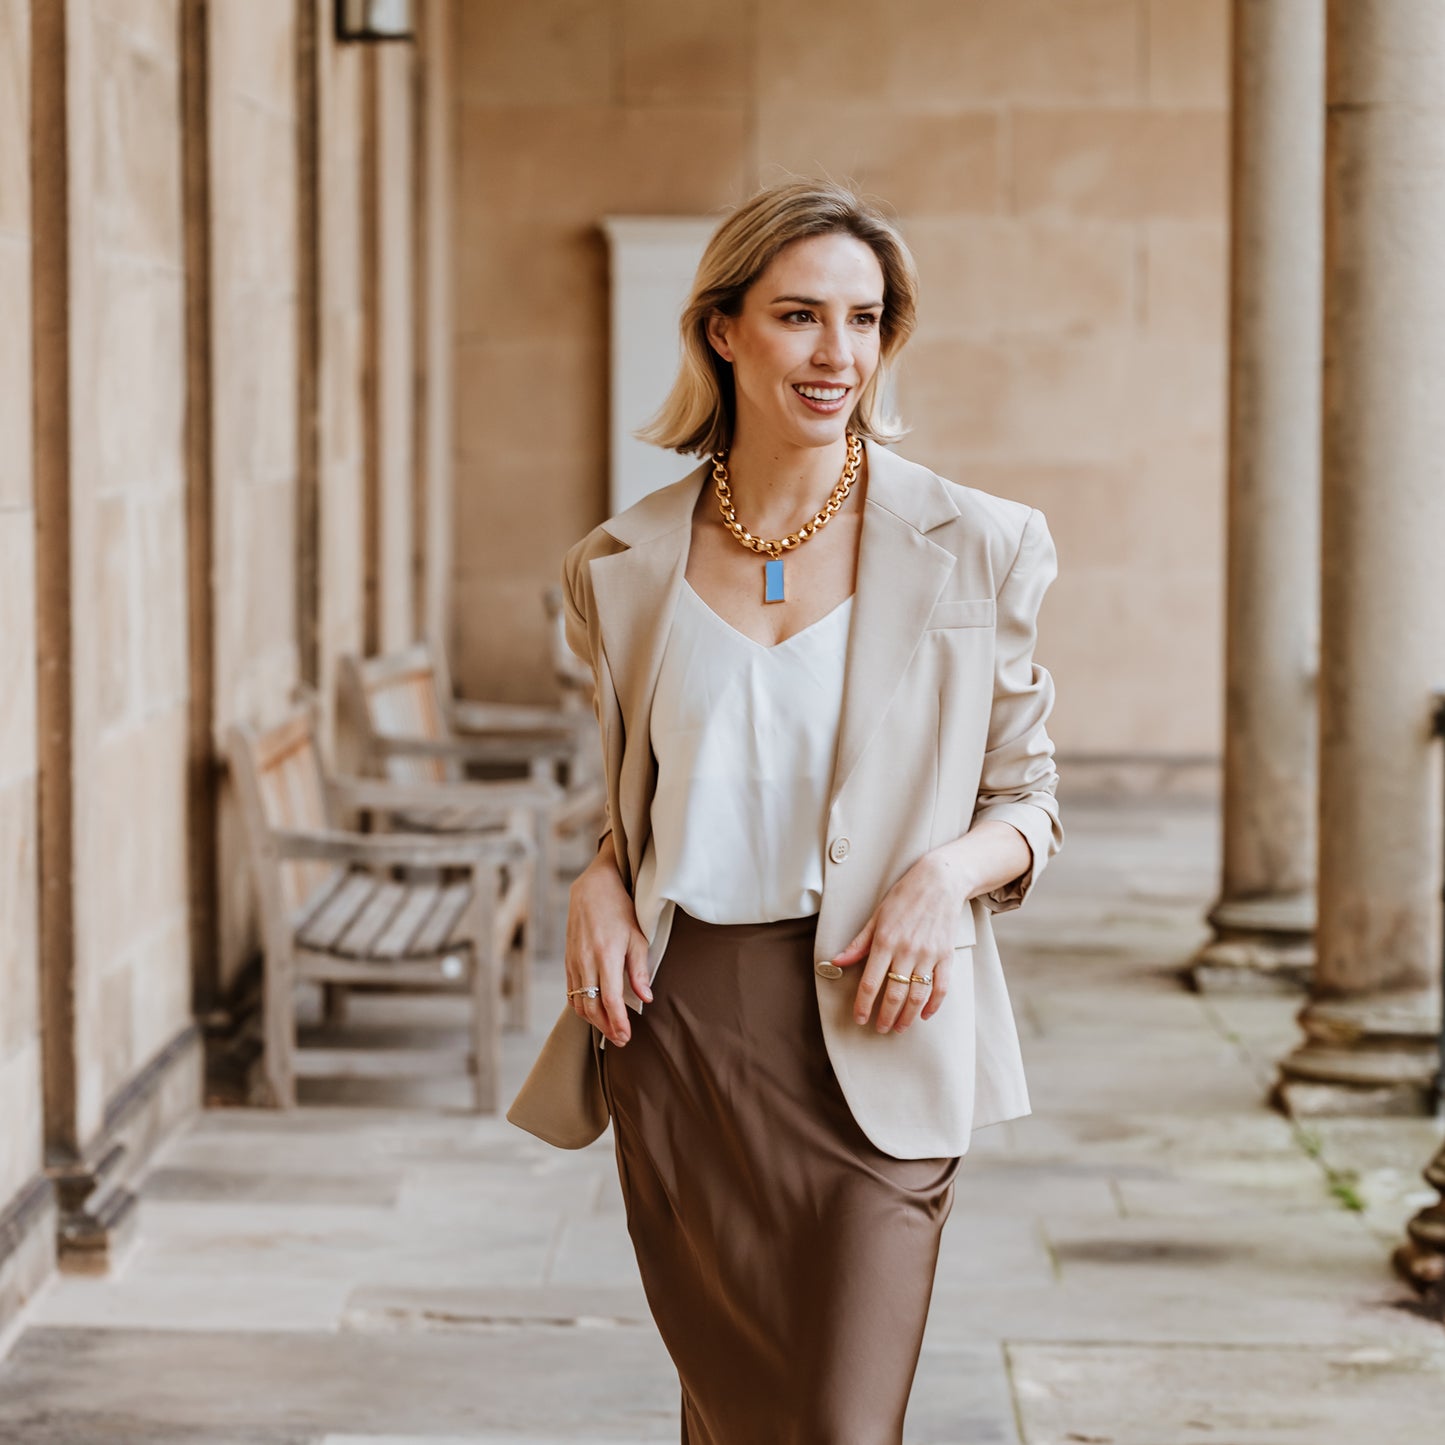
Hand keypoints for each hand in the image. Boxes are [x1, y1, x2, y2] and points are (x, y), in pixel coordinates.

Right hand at [565, 846, 651, 1046]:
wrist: (592, 888)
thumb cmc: (620, 910)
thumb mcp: (637, 936)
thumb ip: (640, 969)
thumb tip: (646, 998)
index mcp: (606, 955)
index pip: (610, 1000)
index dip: (618, 1022)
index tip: (626, 1036)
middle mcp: (586, 961)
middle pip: (592, 1007)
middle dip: (606, 1028)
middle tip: (621, 1039)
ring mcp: (574, 962)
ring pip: (579, 1003)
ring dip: (593, 1021)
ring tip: (610, 1029)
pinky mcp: (567, 961)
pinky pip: (571, 992)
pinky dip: (582, 1007)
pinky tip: (594, 1012)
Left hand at [831, 853, 961, 1032]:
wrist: (940, 882)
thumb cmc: (904, 897)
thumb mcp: (876, 916)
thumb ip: (858, 943)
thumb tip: (836, 962)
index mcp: (885, 941)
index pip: (871, 982)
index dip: (864, 1005)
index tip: (860, 1018)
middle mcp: (907, 951)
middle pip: (894, 993)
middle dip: (885, 1016)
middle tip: (880, 1028)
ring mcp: (928, 954)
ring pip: (917, 995)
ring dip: (908, 1016)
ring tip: (899, 1027)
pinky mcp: (946, 955)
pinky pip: (941, 986)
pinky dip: (933, 1004)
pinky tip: (925, 1014)